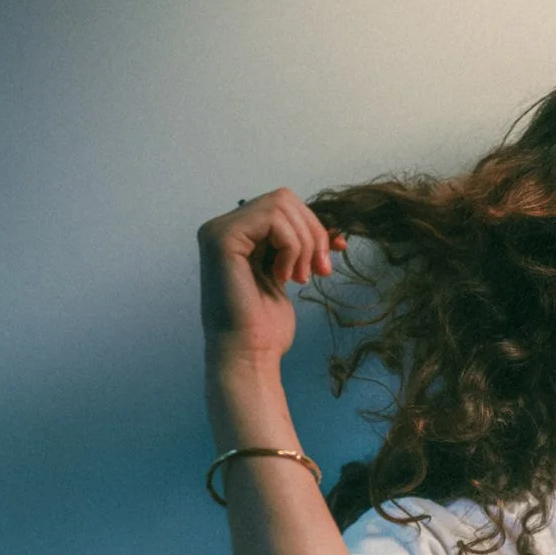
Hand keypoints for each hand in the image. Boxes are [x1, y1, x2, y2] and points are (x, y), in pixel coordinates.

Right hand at [198, 187, 346, 368]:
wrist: (249, 355)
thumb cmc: (265, 327)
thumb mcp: (289, 274)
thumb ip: (299, 247)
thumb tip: (335, 232)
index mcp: (238, 236)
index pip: (284, 208)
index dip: (314, 226)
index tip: (336, 251)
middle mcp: (223, 228)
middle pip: (284, 200)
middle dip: (313, 233)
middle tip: (319, 270)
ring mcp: (219, 231)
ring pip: (281, 205)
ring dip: (303, 242)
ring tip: (299, 277)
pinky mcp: (222, 238)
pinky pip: (272, 218)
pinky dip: (290, 245)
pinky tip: (284, 276)